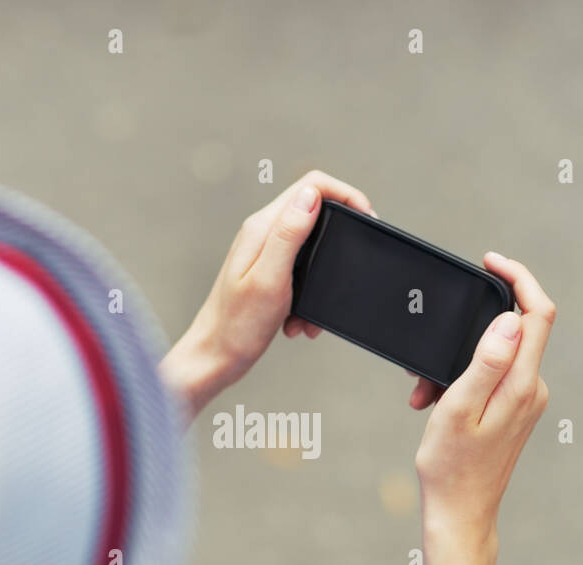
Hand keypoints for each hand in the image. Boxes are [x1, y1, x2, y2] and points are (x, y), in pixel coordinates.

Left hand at [159, 170, 372, 420]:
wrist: (215, 359)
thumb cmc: (236, 326)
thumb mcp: (270, 278)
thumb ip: (289, 234)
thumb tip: (311, 195)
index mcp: (262, 228)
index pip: (311, 186)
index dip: (346, 194)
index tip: (367, 217)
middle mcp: (263, 234)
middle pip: (315, 212)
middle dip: (338, 240)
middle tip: (353, 263)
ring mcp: (265, 254)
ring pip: (312, 249)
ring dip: (322, 278)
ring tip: (313, 312)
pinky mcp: (269, 275)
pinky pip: (303, 276)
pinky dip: (309, 298)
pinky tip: (299, 322)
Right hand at [413, 253, 554, 542]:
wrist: (460, 515)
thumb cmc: (451, 467)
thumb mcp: (458, 409)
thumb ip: (486, 363)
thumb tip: (509, 320)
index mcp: (522, 385)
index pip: (538, 313)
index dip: (519, 278)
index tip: (490, 261)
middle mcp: (532, 389)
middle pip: (515, 329)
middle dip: (469, 331)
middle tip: (429, 361)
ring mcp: (525, 401)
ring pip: (496, 356)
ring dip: (457, 363)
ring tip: (425, 394)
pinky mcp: (515, 412)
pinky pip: (491, 378)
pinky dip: (460, 382)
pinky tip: (434, 404)